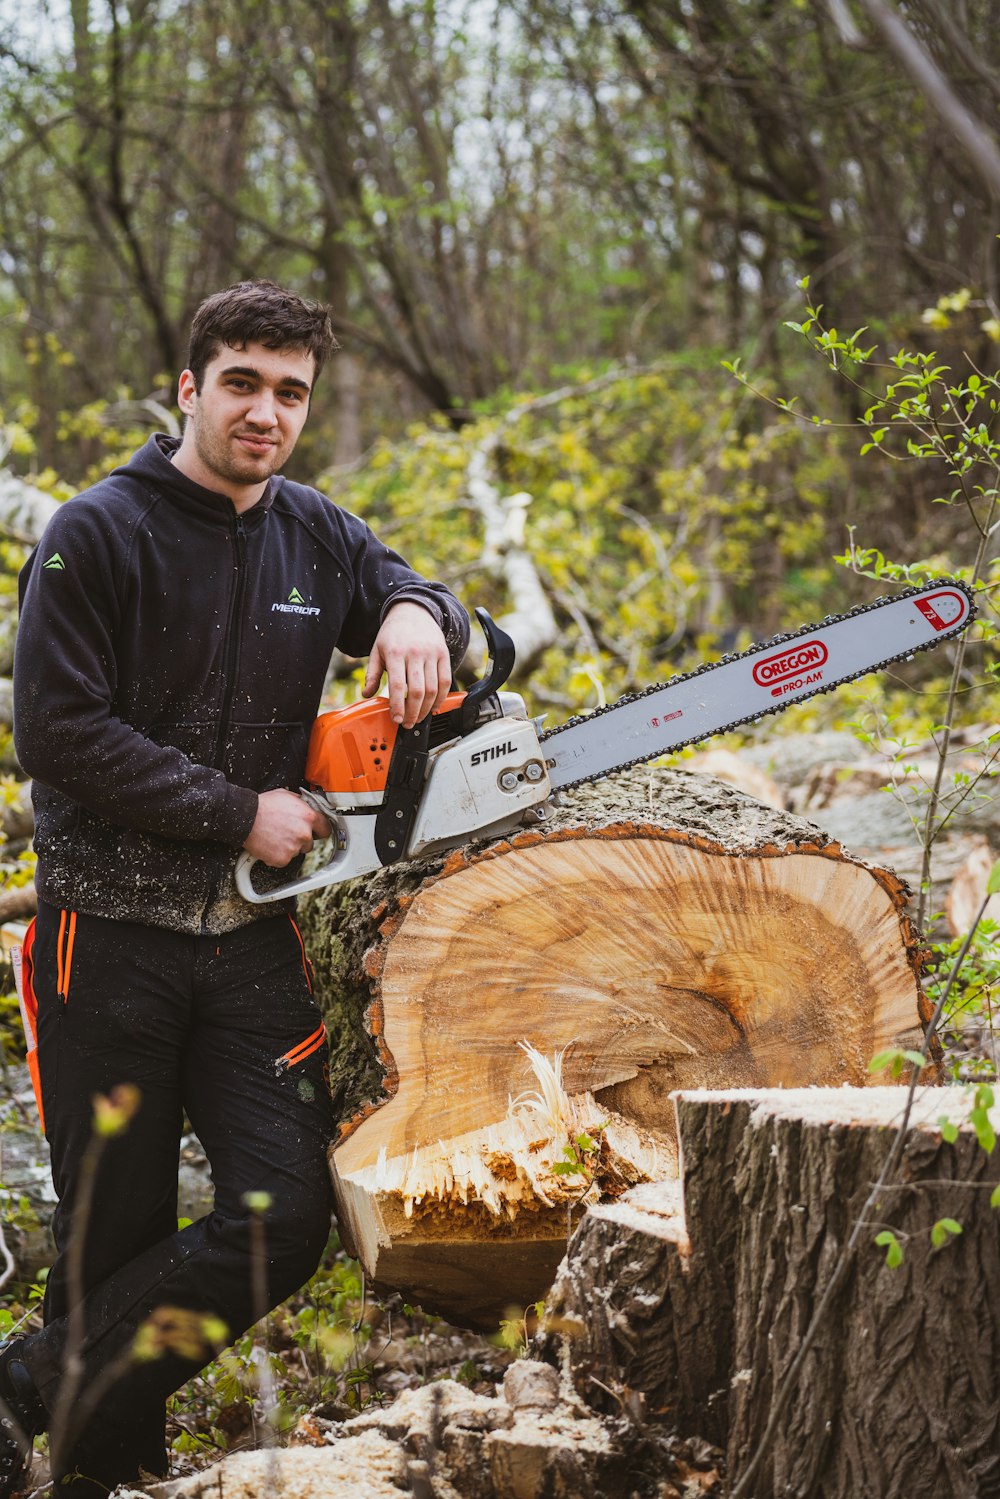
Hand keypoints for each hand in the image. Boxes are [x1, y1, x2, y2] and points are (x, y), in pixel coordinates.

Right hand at [243, 789, 330, 867]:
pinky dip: (278, 854)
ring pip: (297, 851)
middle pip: (310, 843)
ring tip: (276, 836)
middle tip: (287, 832)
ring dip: (289, 846)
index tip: (316, 832)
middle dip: (301, 839)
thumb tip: (306, 806)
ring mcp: (294, 848)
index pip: (325, 829)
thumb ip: (301, 804)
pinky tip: (270, 844)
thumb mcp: (287, 795)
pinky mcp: (282, 859)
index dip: (319, 830)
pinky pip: (284, 859)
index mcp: (308, 817)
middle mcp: (304, 834)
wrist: (245, 818)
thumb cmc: (262, 806)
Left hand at [363, 601, 450, 727]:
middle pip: (418, 690)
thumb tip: (367, 694)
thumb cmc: (393, 633)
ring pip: (433, 688)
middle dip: (413, 712)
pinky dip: (441, 697)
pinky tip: (434, 707)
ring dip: (427, 708)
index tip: (397, 719)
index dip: (398, 706)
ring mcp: (432, 654)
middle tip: (408, 723)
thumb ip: (372, 673)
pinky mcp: (444, 654)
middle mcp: (415, 653)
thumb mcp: (377, 650)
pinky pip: (446, 681)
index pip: (398, 685)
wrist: (413, 611)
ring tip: (419, 718)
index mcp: (396, 652)